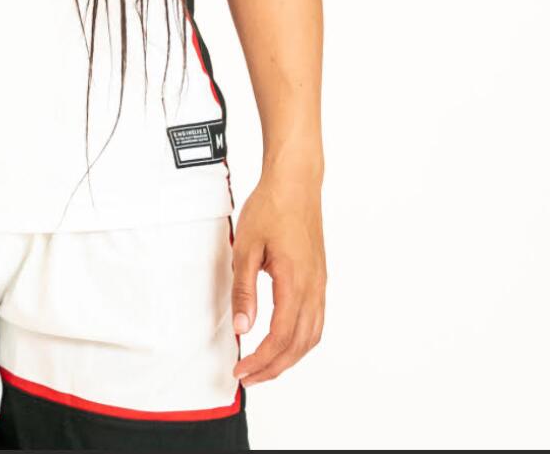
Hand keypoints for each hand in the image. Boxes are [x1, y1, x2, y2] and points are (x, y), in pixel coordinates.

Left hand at [231, 169, 324, 385]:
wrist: (296, 182)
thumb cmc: (271, 208)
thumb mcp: (246, 247)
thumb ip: (244, 290)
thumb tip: (243, 328)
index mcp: (295, 283)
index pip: (281, 337)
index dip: (261, 360)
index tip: (241, 370)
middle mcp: (313, 288)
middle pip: (298, 345)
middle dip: (273, 367)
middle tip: (248, 376)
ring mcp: (320, 284)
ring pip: (311, 337)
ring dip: (289, 357)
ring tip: (264, 365)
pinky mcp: (319, 278)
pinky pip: (316, 321)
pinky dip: (301, 341)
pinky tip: (285, 340)